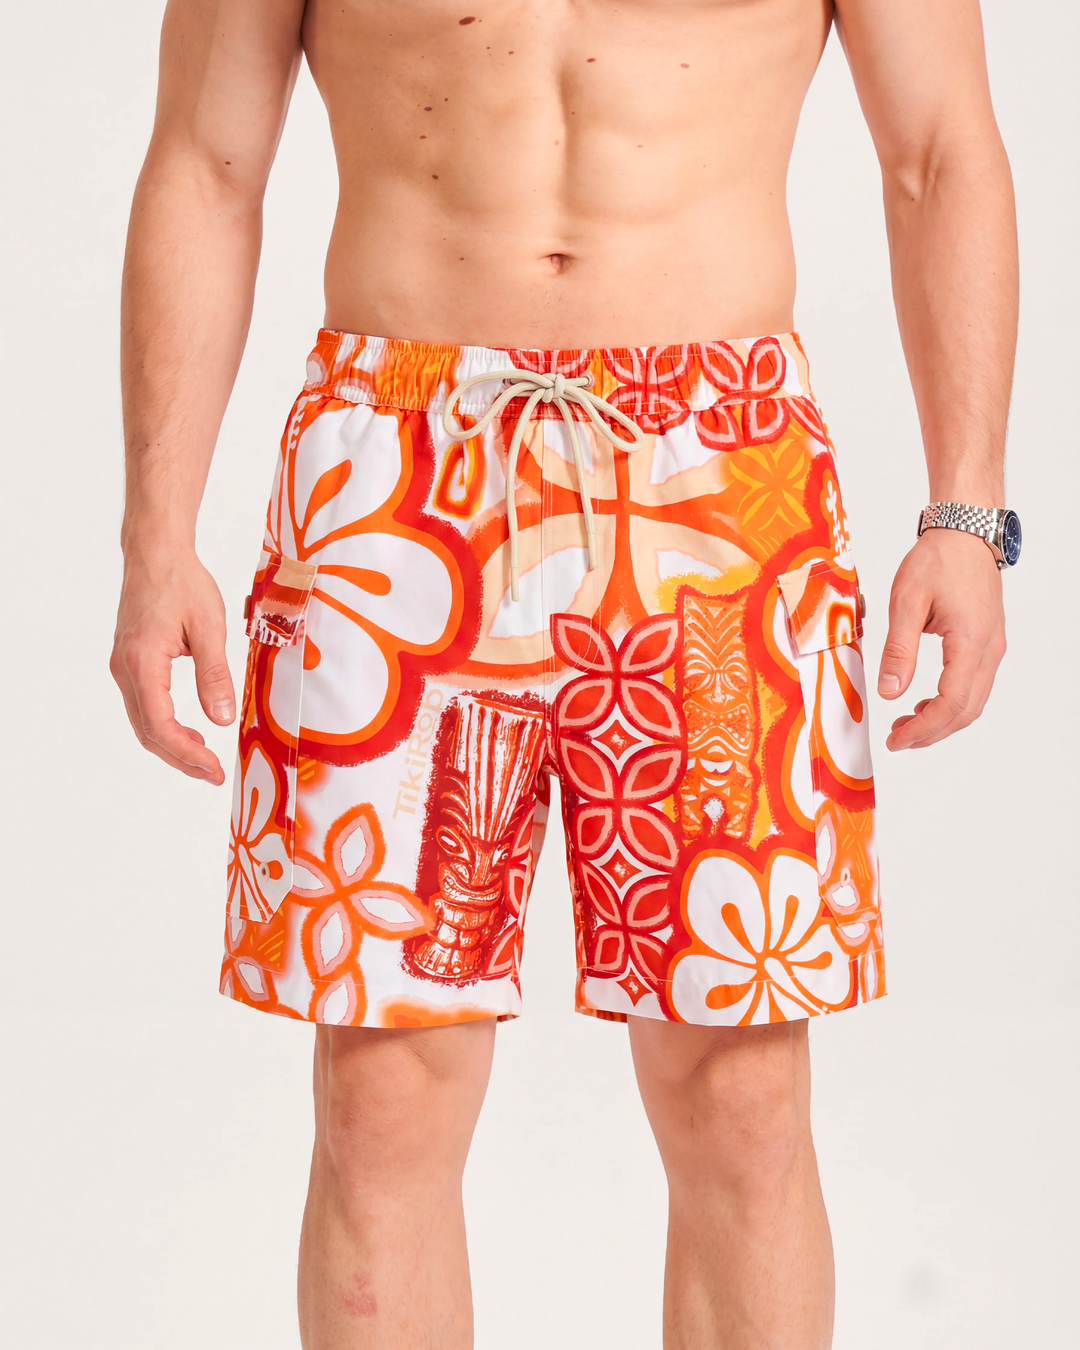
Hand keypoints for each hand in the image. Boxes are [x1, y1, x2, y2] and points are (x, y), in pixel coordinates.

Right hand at [111, 549, 234, 782]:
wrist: (156, 553)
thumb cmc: (182, 582)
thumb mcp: (210, 628)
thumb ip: (215, 675)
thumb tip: (222, 718)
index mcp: (143, 662)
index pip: (159, 725)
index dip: (186, 754)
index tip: (213, 768)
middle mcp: (125, 669)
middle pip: (147, 731)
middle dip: (180, 758)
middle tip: (212, 774)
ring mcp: (124, 666)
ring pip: (143, 721)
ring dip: (172, 745)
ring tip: (204, 758)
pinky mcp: (130, 662)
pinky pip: (143, 705)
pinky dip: (164, 725)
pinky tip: (190, 731)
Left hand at [877, 529, 1005, 749]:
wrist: (965, 533)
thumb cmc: (938, 560)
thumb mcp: (906, 602)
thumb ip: (898, 650)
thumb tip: (889, 692)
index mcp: (970, 642)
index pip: (951, 704)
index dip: (923, 729)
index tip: (897, 740)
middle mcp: (989, 649)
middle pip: (966, 711)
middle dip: (931, 732)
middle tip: (898, 739)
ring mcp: (992, 647)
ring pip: (973, 701)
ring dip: (941, 720)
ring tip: (906, 724)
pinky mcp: (987, 643)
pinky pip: (974, 685)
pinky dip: (951, 702)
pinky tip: (924, 702)